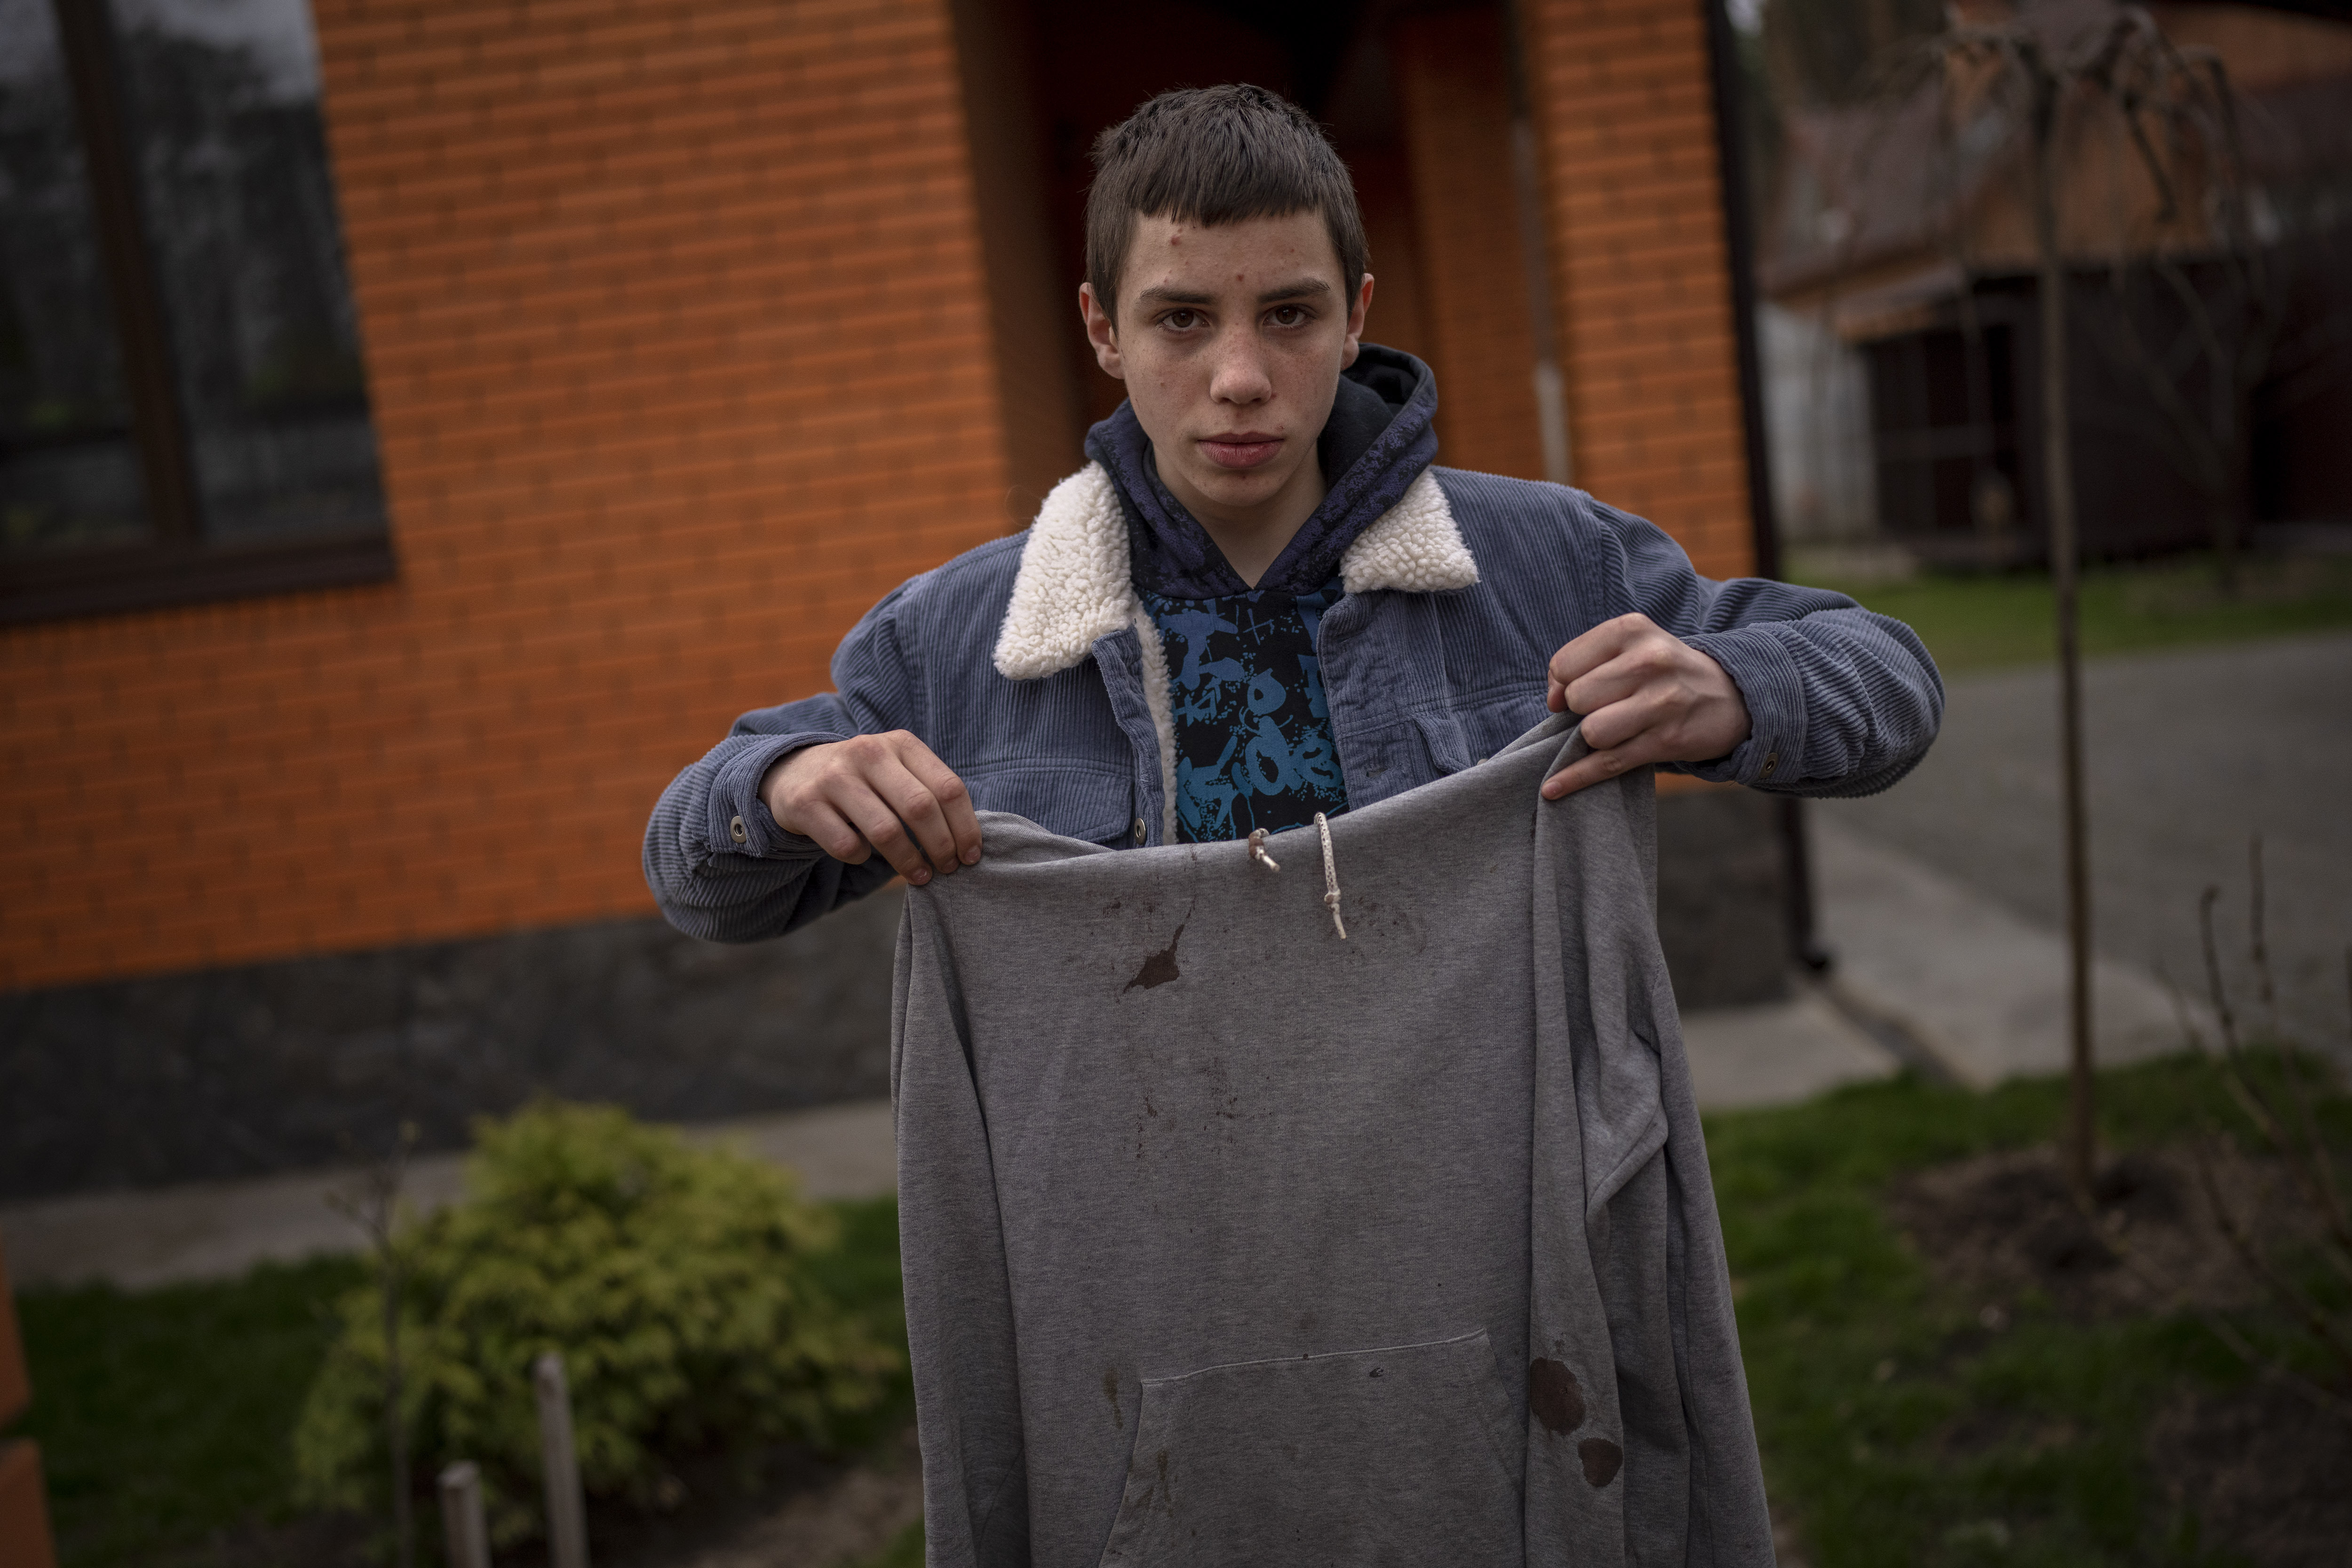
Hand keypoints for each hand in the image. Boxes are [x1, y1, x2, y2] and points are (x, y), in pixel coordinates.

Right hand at [760, 731, 981, 884]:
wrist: (795, 773)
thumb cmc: (864, 780)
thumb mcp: (897, 770)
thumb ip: (929, 792)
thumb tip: (968, 843)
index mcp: (901, 743)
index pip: (948, 787)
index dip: (965, 827)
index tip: (971, 856)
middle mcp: (868, 752)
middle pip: (920, 808)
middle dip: (940, 846)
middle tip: (947, 869)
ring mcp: (834, 776)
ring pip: (885, 830)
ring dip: (908, 861)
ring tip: (919, 876)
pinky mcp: (805, 803)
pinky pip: (847, 845)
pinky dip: (862, 857)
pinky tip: (865, 854)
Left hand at [1542, 613, 1750, 798]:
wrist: (1731, 696)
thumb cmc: (1664, 672)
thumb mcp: (1632, 645)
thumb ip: (1585, 662)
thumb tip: (1553, 702)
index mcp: (1632, 630)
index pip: (1565, 665)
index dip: (1560, 685)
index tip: (1573, 692)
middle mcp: (1649, 661)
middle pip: (1577, 699)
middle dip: (1579, 711)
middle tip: (1603, 709)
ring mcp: (1662, 702)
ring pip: (1592, 732)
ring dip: (1593, 738)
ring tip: (1614, 729)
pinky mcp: (1667, 740)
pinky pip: (1608, 764)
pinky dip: (1576, 779)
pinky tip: (1553, 788)